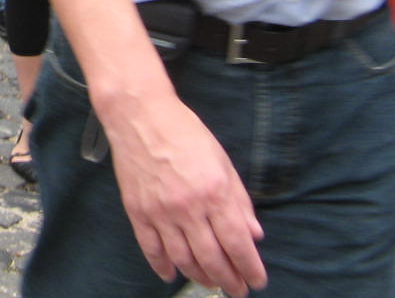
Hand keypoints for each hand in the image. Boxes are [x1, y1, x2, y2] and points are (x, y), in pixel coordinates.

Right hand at [104, 95, 266, 296]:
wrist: (139, 115)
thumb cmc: (185, 132)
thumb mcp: (222, 161)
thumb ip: (239, 200)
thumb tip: (254, 235)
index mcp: (214, 193)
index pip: (237, 244)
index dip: (250, 268)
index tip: (257, 281)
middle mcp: (188, 208)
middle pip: (212, 259)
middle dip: (228, 280)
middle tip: (236, 289)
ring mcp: (160, 212)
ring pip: (183, 259)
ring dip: (200, 277)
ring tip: (210, 283)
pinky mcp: (137, 210)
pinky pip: (150, 248)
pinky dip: (162, 266)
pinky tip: (172, 274)